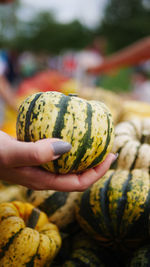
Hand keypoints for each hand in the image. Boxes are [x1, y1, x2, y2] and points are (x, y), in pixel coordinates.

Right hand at [0, 131, 115, 191]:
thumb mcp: (12, 153)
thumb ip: (36, 152)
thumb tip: (67, 147)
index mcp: (43, 181)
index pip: (78, 184)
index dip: (97, 173)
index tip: (110, 156)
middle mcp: (44, 177)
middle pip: (77, 176)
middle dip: (95, 166)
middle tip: (108, 149)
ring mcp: (40, 167)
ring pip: (68, 165)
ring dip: (84, 156)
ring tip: (95, 142)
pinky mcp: (36, 156)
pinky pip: (58, 154)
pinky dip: (69, 146)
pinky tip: (70, 133)